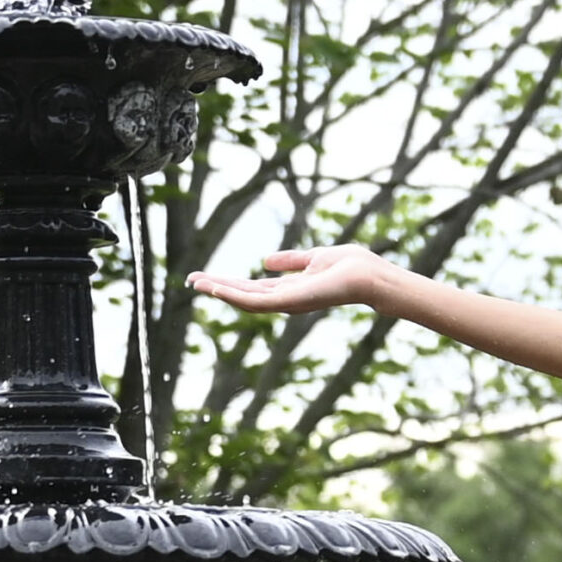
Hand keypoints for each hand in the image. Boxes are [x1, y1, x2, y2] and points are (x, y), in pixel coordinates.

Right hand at [188, 244, 388, 316]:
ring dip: (220, 291)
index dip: (228, 282)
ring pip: (246, 300)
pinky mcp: (292, 302)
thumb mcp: (313, 258)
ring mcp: (288, 303)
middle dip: (217, 288)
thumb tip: (265, 261)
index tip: (205, 277)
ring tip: (197, 283)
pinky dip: (237, 296)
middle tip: (191, 281)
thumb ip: (290, 261)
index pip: (252, 288)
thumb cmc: (351, 267)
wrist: (370, 276)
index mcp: (289, 289)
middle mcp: (286, 299)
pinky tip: (218, 288)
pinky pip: (258, 302)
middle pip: (244, 295)